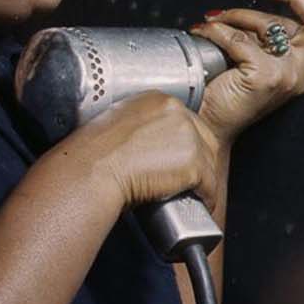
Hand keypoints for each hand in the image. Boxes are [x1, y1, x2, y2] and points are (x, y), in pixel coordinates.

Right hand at [66, 90, 223, 211]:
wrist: (92, 172)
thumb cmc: (94, 154)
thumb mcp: (115, 124)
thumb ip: (137, 126)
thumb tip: (146, 143)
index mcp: (157, 100)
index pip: (187, 121)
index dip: (186, 143)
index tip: (182, 158)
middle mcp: (177, 112)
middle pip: (205, 138)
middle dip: (200, 160)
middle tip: (189, 180)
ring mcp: (188, 136)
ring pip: (210, 161)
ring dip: (204, 180)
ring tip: (193, 194)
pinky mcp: (193, 163)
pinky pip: (210, 184)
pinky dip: (207, 197)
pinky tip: (200, 204)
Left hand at [189, 0, 303, 144]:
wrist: (206, 126)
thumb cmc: (225, 94)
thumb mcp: (256, 61)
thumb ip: (267, 40)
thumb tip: (261, 10)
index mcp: (302, 71)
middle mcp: (300, 75)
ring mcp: (285, 76)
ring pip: (272, 24)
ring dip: (239, 13)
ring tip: (215, 19)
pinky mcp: (264, 77)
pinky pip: (238, 38)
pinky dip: (216, 30)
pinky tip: (203, 31)